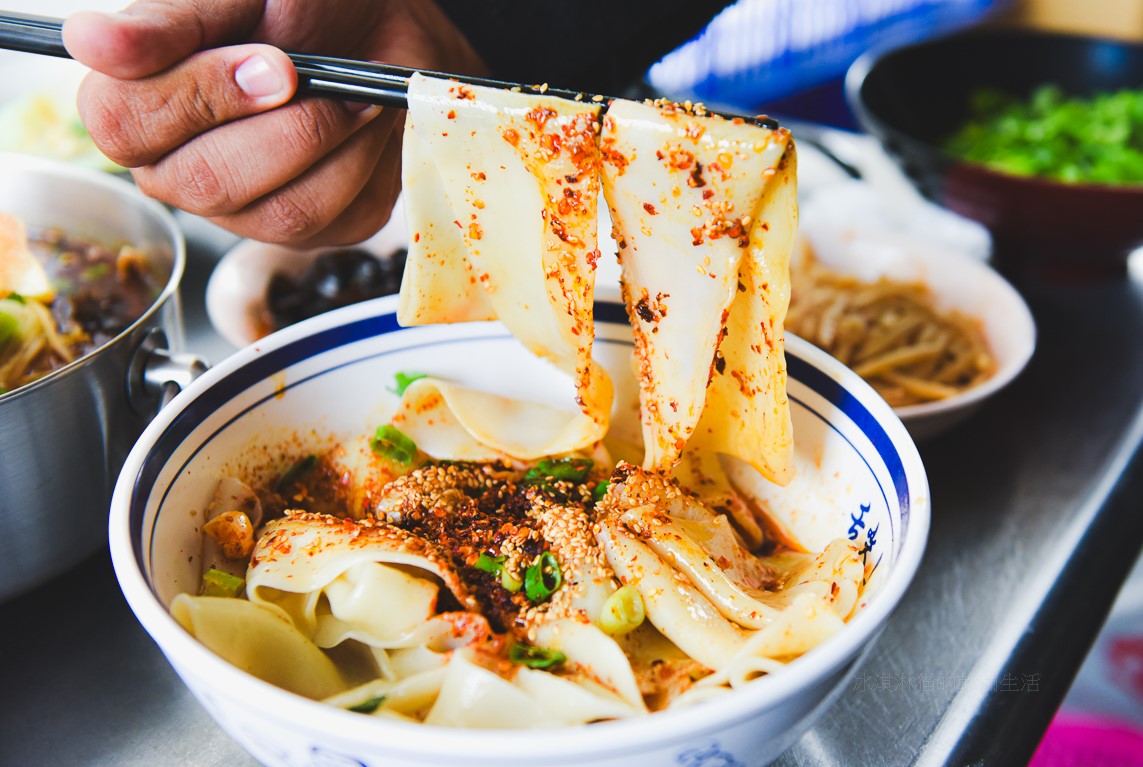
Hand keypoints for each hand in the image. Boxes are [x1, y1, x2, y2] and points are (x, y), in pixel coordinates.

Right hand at [63, 0, 486, 245]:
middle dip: (282, 125)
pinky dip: (368, 159)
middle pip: (208, 183)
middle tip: (310, 72)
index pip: (122, 126)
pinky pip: (342, 216)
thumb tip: (90, 42)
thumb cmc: (295, 7)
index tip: (270, 60)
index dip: (198, 94)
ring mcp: (250, 213)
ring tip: (352, 93)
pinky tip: (366, 122)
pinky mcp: (318, 230)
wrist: (378, 26)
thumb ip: (167, 24)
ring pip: (285, 212)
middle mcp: (181, 173)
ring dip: (333, 139)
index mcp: (137, 110)